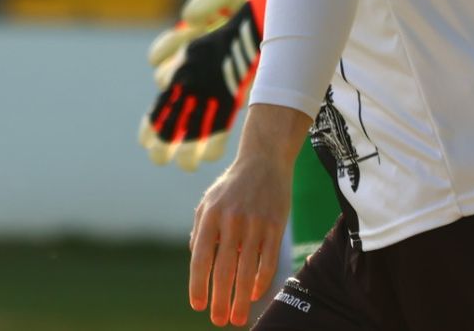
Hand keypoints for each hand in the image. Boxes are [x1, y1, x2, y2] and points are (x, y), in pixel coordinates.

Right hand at [141, 0, 268, 170]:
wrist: (281, 11)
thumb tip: (188, 18)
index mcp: (189, 43)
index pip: (165, 62)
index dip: (162, 72)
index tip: (162, 82)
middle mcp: (197, 67)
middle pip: (172, 101)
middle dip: (160, 127)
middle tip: (153, 149)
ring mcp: (215, 82)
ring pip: (192, 118)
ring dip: (182, 141)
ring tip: (173, 162)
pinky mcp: (236, 94)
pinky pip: (220, 120)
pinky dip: (214, 140)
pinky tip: (208, 156)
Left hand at [190, 104, 308, 325]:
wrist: (264, 158)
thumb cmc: (233, 186)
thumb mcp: (209, 201)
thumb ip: (200, 231)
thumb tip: (197, 264)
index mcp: (210, 215)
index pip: (200, 258)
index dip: (198, 285)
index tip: (198, 306)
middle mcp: (232, 220)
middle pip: (224, 269)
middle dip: (221, 300)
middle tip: (219, 320)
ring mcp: (256, 222)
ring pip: (247, 269)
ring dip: (242, 298)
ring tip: (237, 318)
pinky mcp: (276, 224)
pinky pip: (268, 259)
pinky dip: (262, 280)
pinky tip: (256, 294)